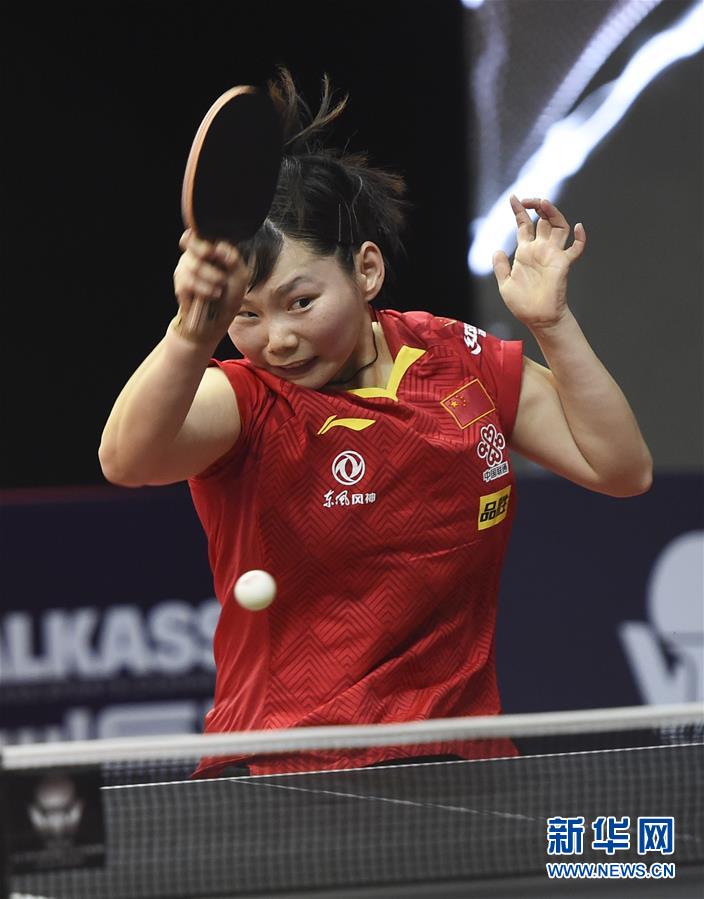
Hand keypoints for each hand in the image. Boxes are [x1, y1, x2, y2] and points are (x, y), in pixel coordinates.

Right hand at [172, 230, 248, 344]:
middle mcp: (195, 254)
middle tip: (220, 268)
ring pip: (193, 264)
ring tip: (220, 289)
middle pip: (192, 241)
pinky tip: (213, 294)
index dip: (205, 234)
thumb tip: (219, 247)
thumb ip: (233, 258)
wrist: (218, 320)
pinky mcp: (180, 283)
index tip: (218, 247)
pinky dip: (204, 289)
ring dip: (211, 278)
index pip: (200, 229)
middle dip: (207, 254)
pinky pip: (188, 280)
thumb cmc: (231, 295)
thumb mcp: (240, 276)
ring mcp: (185, 267)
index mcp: (210, 248)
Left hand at [492, 196, 585, 331]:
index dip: (519, 211)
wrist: (537, 318)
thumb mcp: (505, 284)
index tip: (514, 198)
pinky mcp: (563, 263)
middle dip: (537, 206)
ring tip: (543, 203)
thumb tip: (497, 250)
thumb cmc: (522, 304)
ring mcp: (553, 255)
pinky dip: (580, 238)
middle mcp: (540, 249)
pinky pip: (576, 248)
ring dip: (553, 213)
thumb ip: (500, 267)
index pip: (524, 225)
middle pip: (543, 220)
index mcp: (525, 252)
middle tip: (529, 199)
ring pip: (558, 226)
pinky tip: (577, 227)